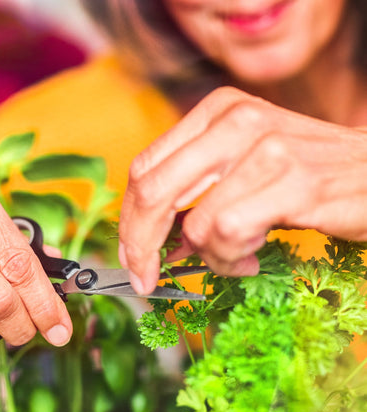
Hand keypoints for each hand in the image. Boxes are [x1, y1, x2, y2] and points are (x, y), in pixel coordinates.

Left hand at [118, 86, 366, 292]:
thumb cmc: (303, 174)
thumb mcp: (240, 168)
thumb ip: (195, 195)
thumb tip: (155, 242)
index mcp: (215, 112)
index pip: (145, 169)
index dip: (128, 220)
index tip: (131, 257)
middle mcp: (234, 121)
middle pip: (152, 191)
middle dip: (140, 247)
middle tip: (146, 279)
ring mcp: (265, 148)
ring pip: (196, 224)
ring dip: (209, 257)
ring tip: (237, 257)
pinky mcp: (293, 182)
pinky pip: (230, 234)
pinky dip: (233, 259)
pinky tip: (254, 257)